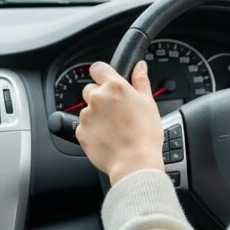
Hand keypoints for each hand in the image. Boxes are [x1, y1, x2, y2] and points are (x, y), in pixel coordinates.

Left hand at [75, 60, 163, 184]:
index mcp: (115, 86)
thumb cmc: (145, 134)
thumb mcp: (149, 103)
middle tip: (115, 110)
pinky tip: (107, 138)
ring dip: (97, 115)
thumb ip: (141, 81)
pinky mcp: (80, 132)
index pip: (98, 68)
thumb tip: (139, 66)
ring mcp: (86, 115)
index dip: (102, 73)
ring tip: (114, 128)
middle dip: (100, 96)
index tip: (106, 80)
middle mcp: (97, 98)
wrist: (134, 162)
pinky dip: (92, 130)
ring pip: (87, 109)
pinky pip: (83, 127)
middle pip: (91, 89)